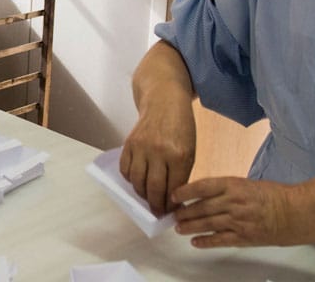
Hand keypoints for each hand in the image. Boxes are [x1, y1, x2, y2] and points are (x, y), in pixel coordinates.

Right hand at [119, 96, 195, 215]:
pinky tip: (137, 181)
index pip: (173, 188)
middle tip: (157, 212)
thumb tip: (172, 198)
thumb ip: (181, 173)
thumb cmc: (181, 127)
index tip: (169, 212)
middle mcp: (159, 152)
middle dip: (155, 205)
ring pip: (137, 181)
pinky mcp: (129, 143)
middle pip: (153, 188)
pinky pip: (125, 169)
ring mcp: (141, 147)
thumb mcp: (189, 150)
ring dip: (142, 194)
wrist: (164, 101)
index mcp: (179, 155)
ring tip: (147, 198)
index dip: (171, 204)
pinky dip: (130, 179)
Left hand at [172, 176, 301, 247]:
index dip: (185, 191)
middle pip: (201, 207)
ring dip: (190, 226)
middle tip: (173, 214)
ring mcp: (238, 220)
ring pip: (207, 223)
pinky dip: (205, 241)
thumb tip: (204, 195)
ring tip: (179, 228)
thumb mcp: (247, 184)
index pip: (202, 186)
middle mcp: (233, 201)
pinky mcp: (243, 236)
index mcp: (234, 184)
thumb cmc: (274, 196)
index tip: (174, 195)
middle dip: (184, 212)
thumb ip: (226, 189)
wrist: (295, 212)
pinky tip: (195, 242)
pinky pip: (219, 240)